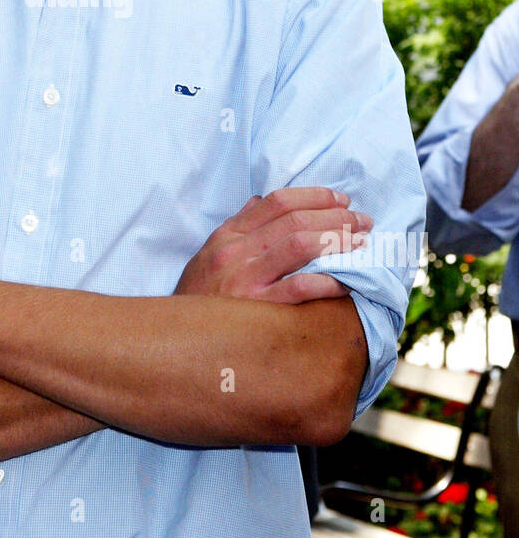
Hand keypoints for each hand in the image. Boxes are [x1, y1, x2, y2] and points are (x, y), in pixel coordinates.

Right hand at [174, 187, 370, 304]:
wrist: (173, 341)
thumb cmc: (197, 300)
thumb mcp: (208, 256)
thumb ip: (236, 227)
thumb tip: (259, 200)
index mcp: (227, 235)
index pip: (276, 201)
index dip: (314, 196)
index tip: (341, 199)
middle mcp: (236, 252)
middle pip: (294, 221)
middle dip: (336, 217)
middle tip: (363, 221)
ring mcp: (246, 280)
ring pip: (300, 246)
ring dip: (338, 241)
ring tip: (362, 243)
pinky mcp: (256, 310)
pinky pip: (300, 288)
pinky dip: (327, 280)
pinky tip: (346, 281)